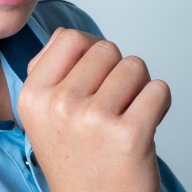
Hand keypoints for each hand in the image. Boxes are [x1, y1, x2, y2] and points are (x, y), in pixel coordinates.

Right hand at [18, 28, 170, 191]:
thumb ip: (49, 69)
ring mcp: (93, 120)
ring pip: (134, 66)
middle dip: (115, 70)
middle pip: (106, 48)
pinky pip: (159, 90)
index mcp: (33, 95)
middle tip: (110, 101)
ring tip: (125, 113)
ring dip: (138, 86)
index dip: (89, 50)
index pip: (70, 37)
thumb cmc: (74, 157)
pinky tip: (142, 125)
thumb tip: (65, 34)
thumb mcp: (42, 113)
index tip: (94, 74)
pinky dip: (158, 104)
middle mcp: (59, 105)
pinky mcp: (129, 135)